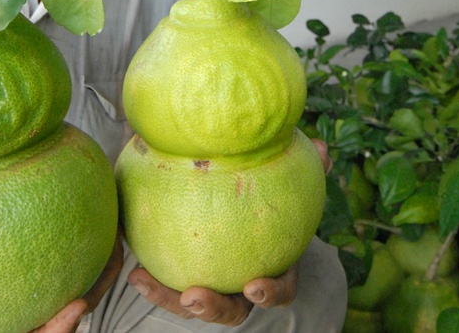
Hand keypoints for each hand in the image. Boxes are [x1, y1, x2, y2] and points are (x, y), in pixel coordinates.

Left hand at [123, 138, 326, 325]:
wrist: (242, 211)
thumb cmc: (271, 202)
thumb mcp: (287, 185)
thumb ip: (303, 170)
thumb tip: (324, 149)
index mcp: (274, 269)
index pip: (280, 290)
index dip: (270, 293)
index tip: (253, 286)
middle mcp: (243, 288)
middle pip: (232, 311)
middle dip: (214, 309)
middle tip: (195, 296)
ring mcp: (215, 289)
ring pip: (193, 307)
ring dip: (169, 299)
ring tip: (143, 281)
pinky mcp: (186, 280)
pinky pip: (168, 286)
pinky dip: (152, 283)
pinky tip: (134, 269)